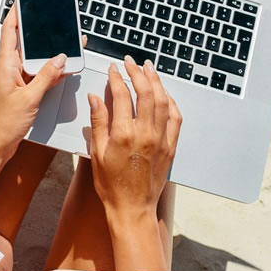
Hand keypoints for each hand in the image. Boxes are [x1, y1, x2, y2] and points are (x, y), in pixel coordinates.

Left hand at [0, 6, 69, 158]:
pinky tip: (65, 65)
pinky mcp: (24, 88)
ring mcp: (17, 78)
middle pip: (26, 41)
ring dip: (50, 51)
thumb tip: (61, 58)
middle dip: (40, 29)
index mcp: (6, 64)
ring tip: (66, 40)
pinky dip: (52, 69)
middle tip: (52, 15)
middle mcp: (10, 68)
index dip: (16, 12)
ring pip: (36, 58)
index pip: (9, 30)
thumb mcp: (30, 97)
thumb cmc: (3, 123)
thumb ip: (46, 76)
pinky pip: (40, 73)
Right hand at [86, 56, 182, 223]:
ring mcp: (161, 140)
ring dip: (156, 82)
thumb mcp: (96, 153)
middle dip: (138, 73)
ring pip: (163, 101)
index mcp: (123, 135)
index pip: (122, 96)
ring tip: (149, 69)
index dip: (117, 79)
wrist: (132, 207)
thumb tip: (96, 97)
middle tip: (132, 62)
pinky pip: (175, 118)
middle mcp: (145, 134)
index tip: (113, 70)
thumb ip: (98, 122)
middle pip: (146, 93)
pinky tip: (165, 94)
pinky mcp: (171, 147)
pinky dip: (171, 102)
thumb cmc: (111, 185)